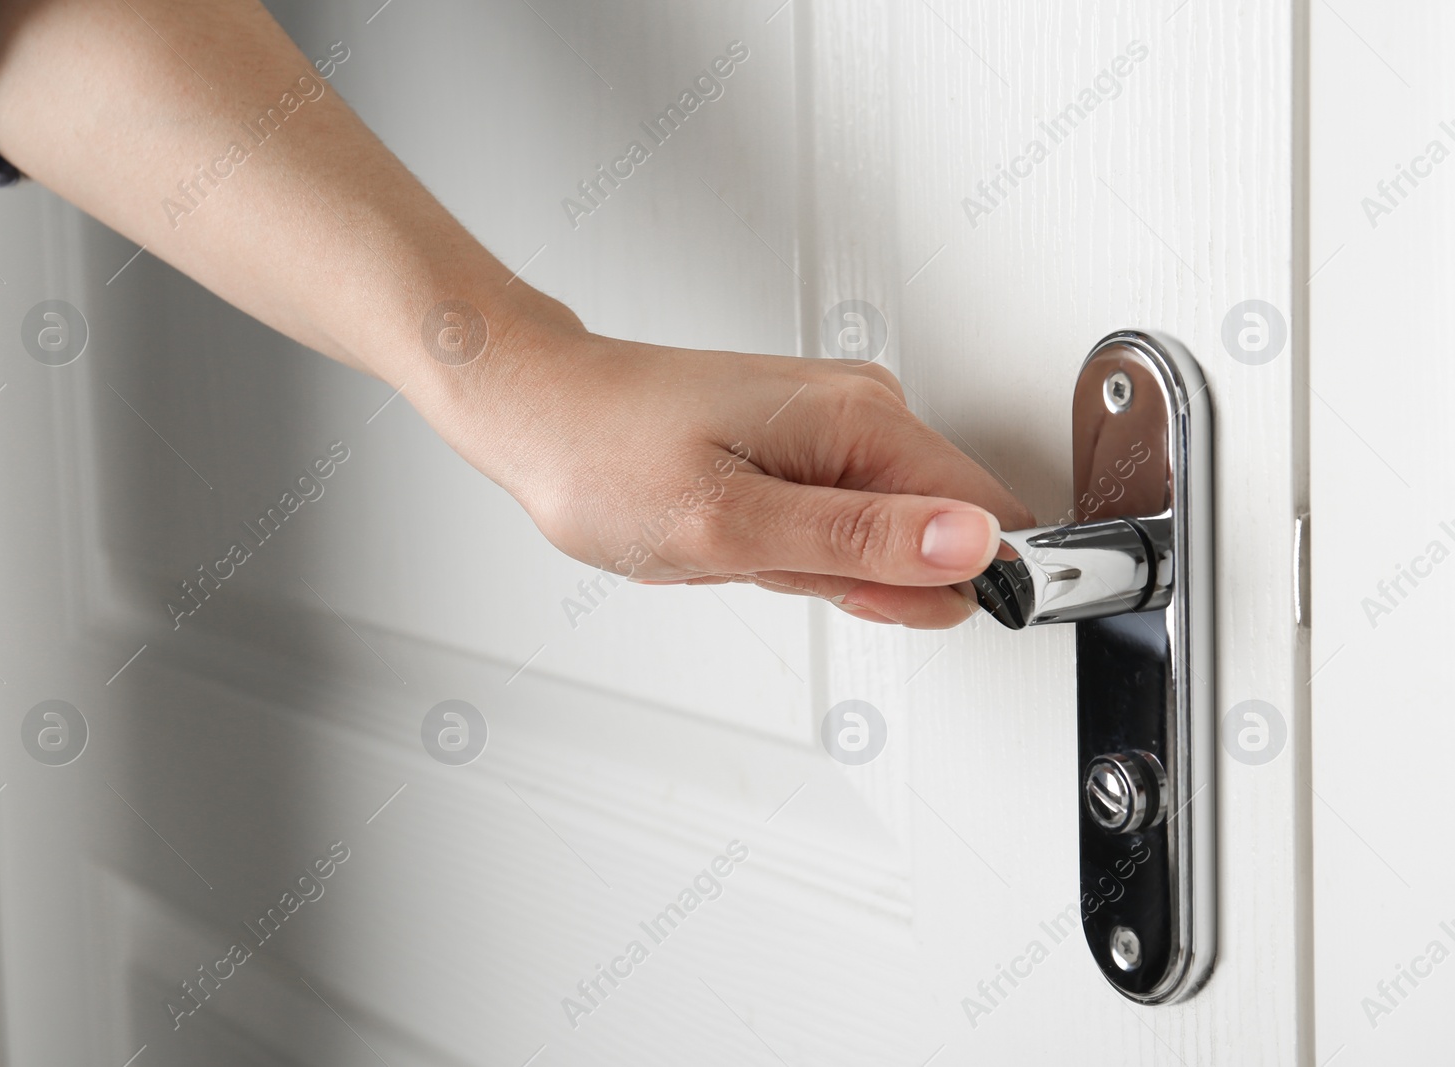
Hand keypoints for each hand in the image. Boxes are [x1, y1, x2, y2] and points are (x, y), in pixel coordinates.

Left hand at [451, 320, 1036, 629]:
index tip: (869, 598)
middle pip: (935, 534)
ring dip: (818, 567)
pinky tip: (740, 531)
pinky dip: (794, 549)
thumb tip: (973, 545)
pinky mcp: (806, 442)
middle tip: (769, 565)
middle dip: (863, 580)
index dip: (954, 584)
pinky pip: (839, 521)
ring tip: (739, 541)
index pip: (985, 516)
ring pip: (882, 536)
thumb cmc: (607, 459)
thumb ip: (859, 542)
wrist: (539, 412)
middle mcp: (863, 409)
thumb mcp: (732, 525)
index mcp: (863, 420)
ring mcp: (834, 423)